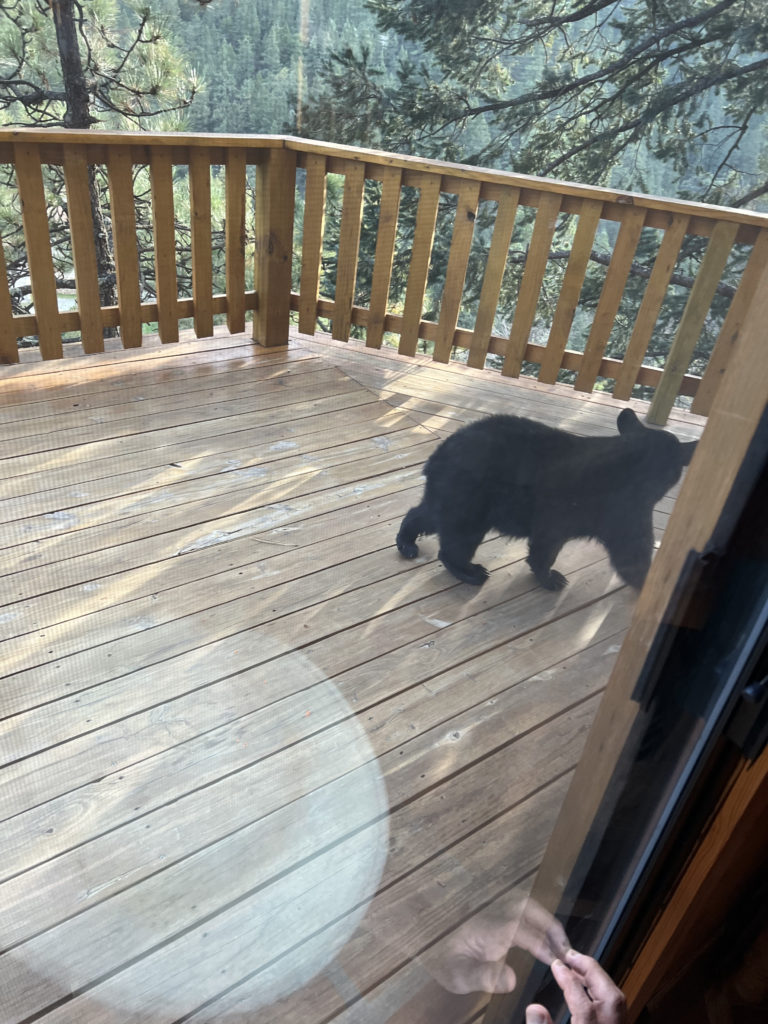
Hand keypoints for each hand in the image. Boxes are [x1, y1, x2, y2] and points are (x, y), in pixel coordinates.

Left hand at [424, 894, 569, 994]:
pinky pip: (517, 912)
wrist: (426, 948)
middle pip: (526, 906)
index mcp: (486, 928)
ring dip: (543, 921)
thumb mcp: (460, 976)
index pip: (522, 931)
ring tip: (558, 942)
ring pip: (523, 906)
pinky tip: (539, 941)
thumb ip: (485, 976)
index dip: (542, 944)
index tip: (555, 960)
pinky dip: (534, 922)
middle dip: (549, 923)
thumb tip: (512, 978)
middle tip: (565, 945)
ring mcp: (491, 913)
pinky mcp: (491, 916)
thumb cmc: (444, 963)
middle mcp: (490, 915)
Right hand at [526, 950, 625, 1023]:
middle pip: (611, 996)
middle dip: (591, 970)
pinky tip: (588, 988)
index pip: (583, 1004)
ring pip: (617, 1000)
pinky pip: (616, 1007)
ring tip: (577, 967)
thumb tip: (535, 1008)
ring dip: (597, 979)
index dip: (568, 980)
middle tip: (572, 956)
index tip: (557, 964)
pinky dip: (603, 992)